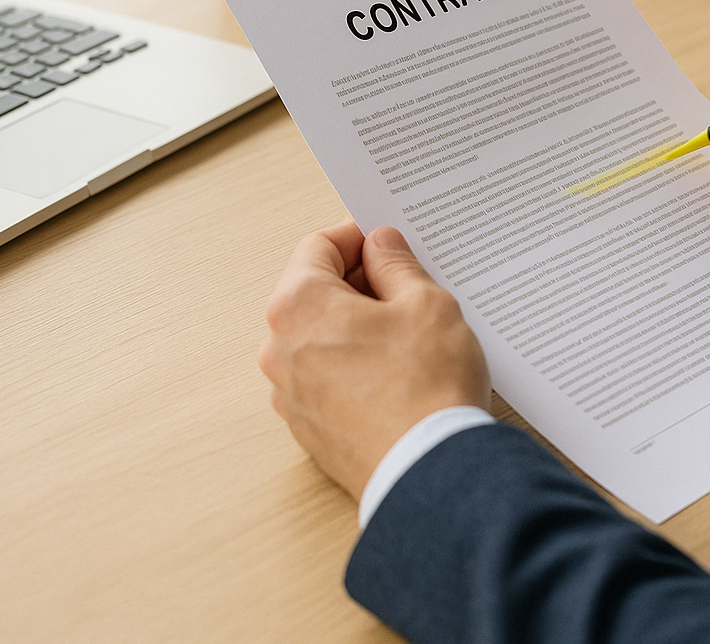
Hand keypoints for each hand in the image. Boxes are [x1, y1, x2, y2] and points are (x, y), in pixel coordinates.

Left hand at [258, 221, 490, 498]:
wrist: (429, 472)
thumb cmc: (426, 387)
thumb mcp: (426, 304)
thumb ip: (397, 266)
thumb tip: (382, 248)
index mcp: (299, 307)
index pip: (319, 247)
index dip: (359, 238)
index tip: (388, 243)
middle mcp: (280, 350)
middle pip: (314, 294)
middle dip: (359, 284)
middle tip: (408, 286)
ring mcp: (290, 395)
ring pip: (321, 339)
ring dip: (357, 327)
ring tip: (409, 334)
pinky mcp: (309, 430)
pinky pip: (328, 379)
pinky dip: (355, 367)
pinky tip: (398, 373)